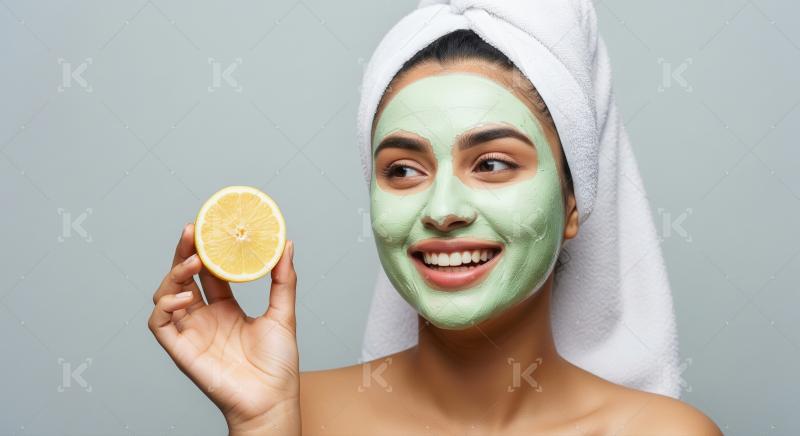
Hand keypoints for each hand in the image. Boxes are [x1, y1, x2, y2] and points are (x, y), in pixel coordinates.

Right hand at [148, 224, 299, 434]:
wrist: (271, 400)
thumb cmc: (277, 365)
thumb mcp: (283, 314)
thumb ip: (284, 280)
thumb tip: (287, 246)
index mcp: (226, 309)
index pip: (209, 272)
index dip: (206, 250)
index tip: (210, 227)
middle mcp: (205, 318)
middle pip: (185, 277)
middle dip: (184, 252)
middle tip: (192, 230)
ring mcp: (191, 332)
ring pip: (166, 295)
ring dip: (175, 274)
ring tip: (194, 262)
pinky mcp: (180, 349)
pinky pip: (159, 324)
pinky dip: (164, 306)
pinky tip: (184, 296)